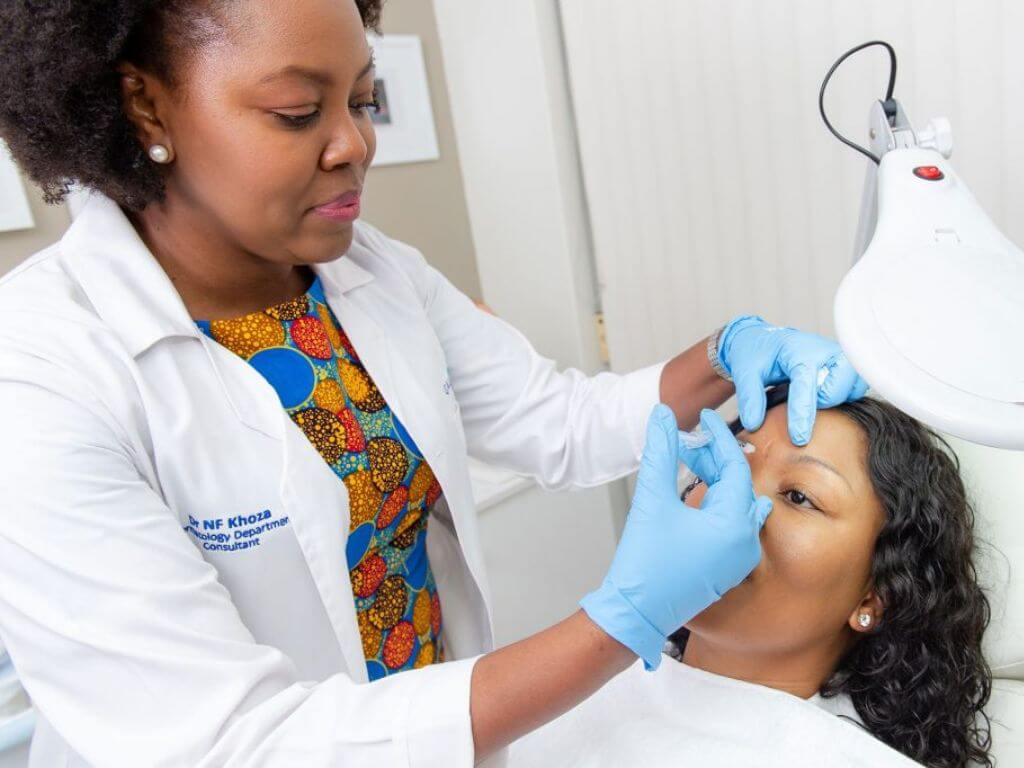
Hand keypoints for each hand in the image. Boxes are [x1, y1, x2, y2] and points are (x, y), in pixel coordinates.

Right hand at [580, 405, 770, 669]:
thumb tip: (663, 415)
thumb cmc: (644, 563)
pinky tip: (692, 492)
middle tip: (685, 439)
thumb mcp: (652, 498)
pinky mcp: (727, 567)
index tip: (705, 418)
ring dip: (712, 479)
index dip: (719, 436)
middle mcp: (745, 542)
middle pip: (736, 484)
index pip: (736, 465)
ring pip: (733, 504)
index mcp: (734, 525)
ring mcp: (738, 558)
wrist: (635, 612)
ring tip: (685, 461)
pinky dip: (713, 503)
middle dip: (711, 458)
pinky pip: (730, 525)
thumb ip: (660, 451)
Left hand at [718, 315, 868, 444]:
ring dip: (834, 399)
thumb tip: (754, 424)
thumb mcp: (745, 372)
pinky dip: (842, 396)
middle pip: (837, 389)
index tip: (799, 439)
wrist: (766, 341)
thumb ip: (750, 397)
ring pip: (852, 388)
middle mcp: (824, 351)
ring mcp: (838, 357)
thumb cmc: (757, 354)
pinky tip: (823, 394)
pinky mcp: (846, 365)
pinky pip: (856, 388)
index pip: (806, 385)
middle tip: (801, 399)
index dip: (802, 414)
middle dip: (822, 403)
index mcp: (799, 350)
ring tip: (812, 395)